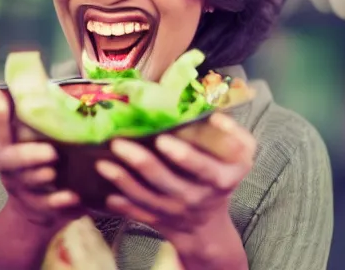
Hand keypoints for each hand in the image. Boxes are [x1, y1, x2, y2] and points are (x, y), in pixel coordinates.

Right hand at [0, 78, 82, 234]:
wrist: (29, 212)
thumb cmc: (24, 162)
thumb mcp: (13, 137)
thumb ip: (5, 111)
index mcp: (3, 150)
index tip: (2, 97)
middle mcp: (10, 171)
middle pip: (14, 163)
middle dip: (29, 157)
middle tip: (50, 151)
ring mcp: (24, 192)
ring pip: (30, 184)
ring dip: (42, 177)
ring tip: (55, 172)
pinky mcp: (41, 210)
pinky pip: (48, 207)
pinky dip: (60, 203)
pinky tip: (73, 197)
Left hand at [96, 112, 255, 241]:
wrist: (207, 228)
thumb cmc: (222, 180)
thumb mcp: (242, 159)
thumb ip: (237, 136)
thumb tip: (218, 115)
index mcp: (218, 180)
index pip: (201, 168)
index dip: (183, 156)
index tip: (163, 139)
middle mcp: (194, 197)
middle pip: (164, 180)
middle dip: (140, 162)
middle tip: (118, 143)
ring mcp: (174, 211)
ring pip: (144, 196)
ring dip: (122, 180)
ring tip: (102, 163)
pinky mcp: (156, 221)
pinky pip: (136, 213)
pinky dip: (121, 204)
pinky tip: (106, 194)